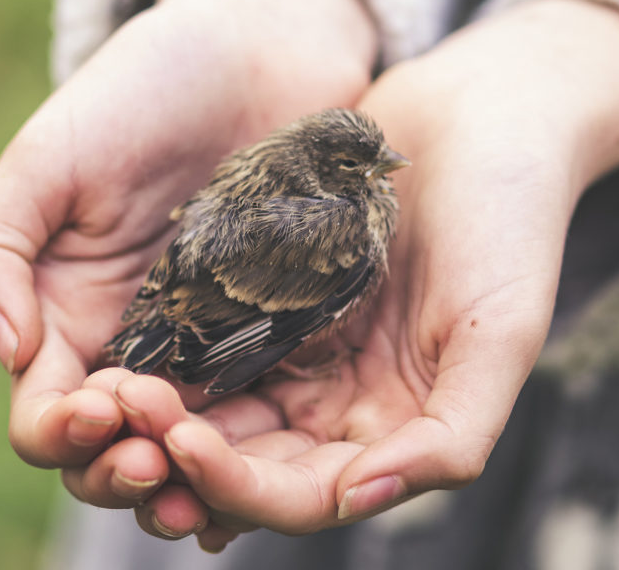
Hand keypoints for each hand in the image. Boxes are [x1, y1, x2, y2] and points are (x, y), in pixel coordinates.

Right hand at [0, 0, 374, 506]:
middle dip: (124, 471)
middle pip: (115, 450)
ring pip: (189, 451)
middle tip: (157, 462)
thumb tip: (9, 353)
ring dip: (190, 482)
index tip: (101, 407)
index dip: (62, 430)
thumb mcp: (49, 158)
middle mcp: (134, 346)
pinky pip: (262, 412)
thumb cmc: (145, 92)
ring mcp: (208, 346)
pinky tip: (269, 465)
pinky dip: (255, 451)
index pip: (46, 412)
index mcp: (67, 317)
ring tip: (211, 488)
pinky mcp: (275, 334)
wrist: (258, 53)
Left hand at [122, 0, 618, 550]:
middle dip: (181, 453)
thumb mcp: (503, 334)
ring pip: (214, 412)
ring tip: (110, 387)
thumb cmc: (508, 222)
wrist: (481, 119)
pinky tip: (126, 347)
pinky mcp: (266, 302)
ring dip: (161, 414)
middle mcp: (338, 408)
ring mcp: (299, 356)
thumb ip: (451, 436)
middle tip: (124, 412)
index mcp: (393, 433)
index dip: (241, 487)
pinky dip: (167, 356)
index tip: (185, 443)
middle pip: (244, 465)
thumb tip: (356, 499)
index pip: (304, 496)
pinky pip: (205, 344)